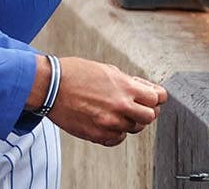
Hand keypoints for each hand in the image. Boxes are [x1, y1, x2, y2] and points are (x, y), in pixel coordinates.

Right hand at [45, 57, 166, 145]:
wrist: (50, 87)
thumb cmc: (74, 74)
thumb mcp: (106, 69)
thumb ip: (126, 81)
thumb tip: (141, 88)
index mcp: (124, 87)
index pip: (156, 98)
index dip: (157, 97)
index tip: (155, 97)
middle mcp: (120, 107)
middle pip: (150, 117)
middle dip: (146, 110)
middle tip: (140, 106)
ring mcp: (109, 123)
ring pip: (134, 129)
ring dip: (130, 121)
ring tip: (119, 112)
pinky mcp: (97, 134)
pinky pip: (117, 139)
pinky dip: (116, 132)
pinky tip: (109, 122)